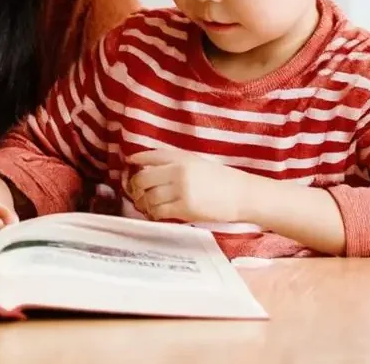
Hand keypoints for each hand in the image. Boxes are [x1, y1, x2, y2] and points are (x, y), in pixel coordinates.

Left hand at [126, 148, 253, 223]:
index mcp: (181, 157)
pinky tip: (156, 213)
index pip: (150, 155)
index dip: (136, 159)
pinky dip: (153, 213)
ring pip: (148, 197)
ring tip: (146, 205)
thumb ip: (173, 161)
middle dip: (135, 187)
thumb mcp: (195, 162)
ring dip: (143, 203)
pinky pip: (159, 211)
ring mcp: (181, 189)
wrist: (241, 194)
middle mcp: (178, 170)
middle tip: (137, 192)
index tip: (129, 164)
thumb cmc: (218, 178)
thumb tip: (144, 165)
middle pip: (143, 178)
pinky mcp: (186, 207)